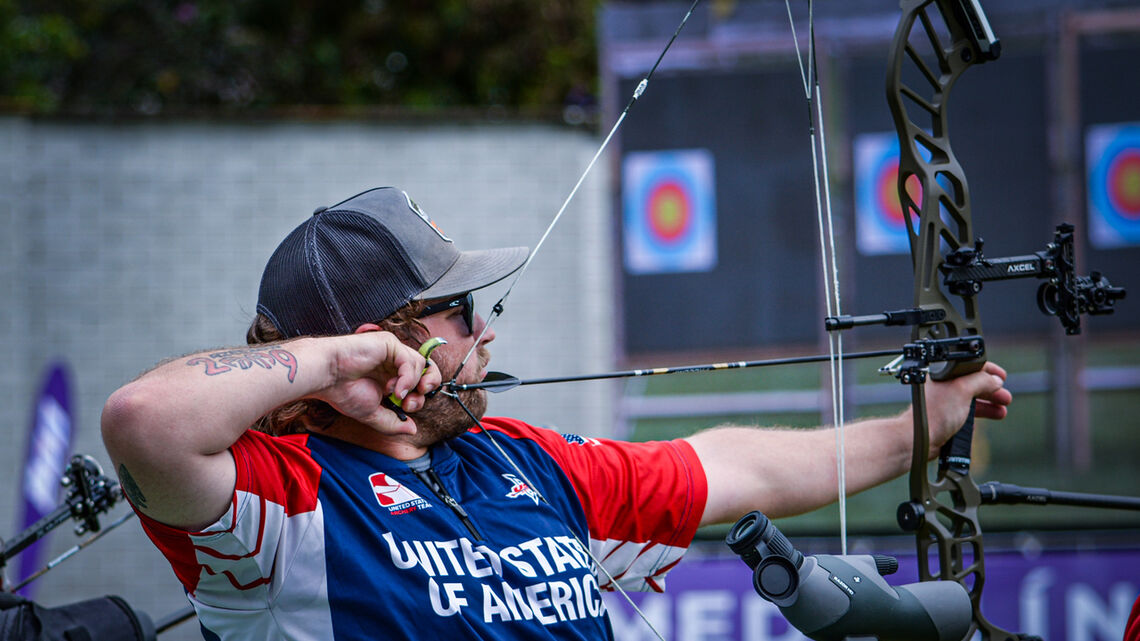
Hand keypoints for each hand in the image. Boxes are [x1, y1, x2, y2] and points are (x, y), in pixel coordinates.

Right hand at [316, 330, 442, 434]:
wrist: (326, 377)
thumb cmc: (342, 391)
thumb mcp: (372, 413)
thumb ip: (392, 422)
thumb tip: (413, 430)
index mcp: (391, 376)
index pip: (419, 382)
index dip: (419, 397)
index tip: (407, 408)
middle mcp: (394, 363)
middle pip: (428, 370)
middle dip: (425, 390)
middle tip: (409, 404)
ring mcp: (392, 351)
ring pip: (421, 365)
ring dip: (411, 386)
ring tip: (394, 395)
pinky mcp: (389, 343)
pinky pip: (409, 361)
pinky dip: (407, 378)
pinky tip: (393, 389)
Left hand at [923, 361, 1011, 455]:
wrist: (920, 437)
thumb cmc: (935, 412)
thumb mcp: (963, 389)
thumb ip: (982, 381)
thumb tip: (995, 379)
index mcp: (944, 374)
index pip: (970, 367)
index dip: (989, 371)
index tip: (1002, 377)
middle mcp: (943, 386)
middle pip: (974, 384)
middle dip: (992, 391)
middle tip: (1005, 398)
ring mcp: (944, 402)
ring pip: (971, 400)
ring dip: (988, 405)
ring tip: (1001, 411)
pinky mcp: (945, 417)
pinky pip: (965, 414)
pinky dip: (977, 416)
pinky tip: (985, 419)